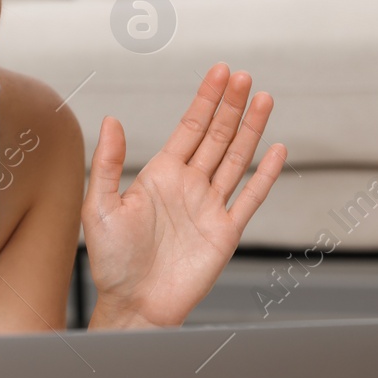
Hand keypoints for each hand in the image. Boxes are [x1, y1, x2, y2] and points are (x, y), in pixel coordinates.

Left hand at [82, 63, 285, 328]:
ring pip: (236, 159)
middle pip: (217, 136)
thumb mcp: (100, 207)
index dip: (206, 99)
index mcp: (160, 175)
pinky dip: (265, 175)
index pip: (190, 128)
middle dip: (231, 105)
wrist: (134, 305)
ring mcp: (209, 208)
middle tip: (244, 77)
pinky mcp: (225, 233)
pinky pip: (250, 198)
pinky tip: (277, 150)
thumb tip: (111, 120)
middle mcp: (188, 186)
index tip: (220, 72)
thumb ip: (109, 164)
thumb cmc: (112, 261)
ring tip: (263, 98)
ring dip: (250, 129)